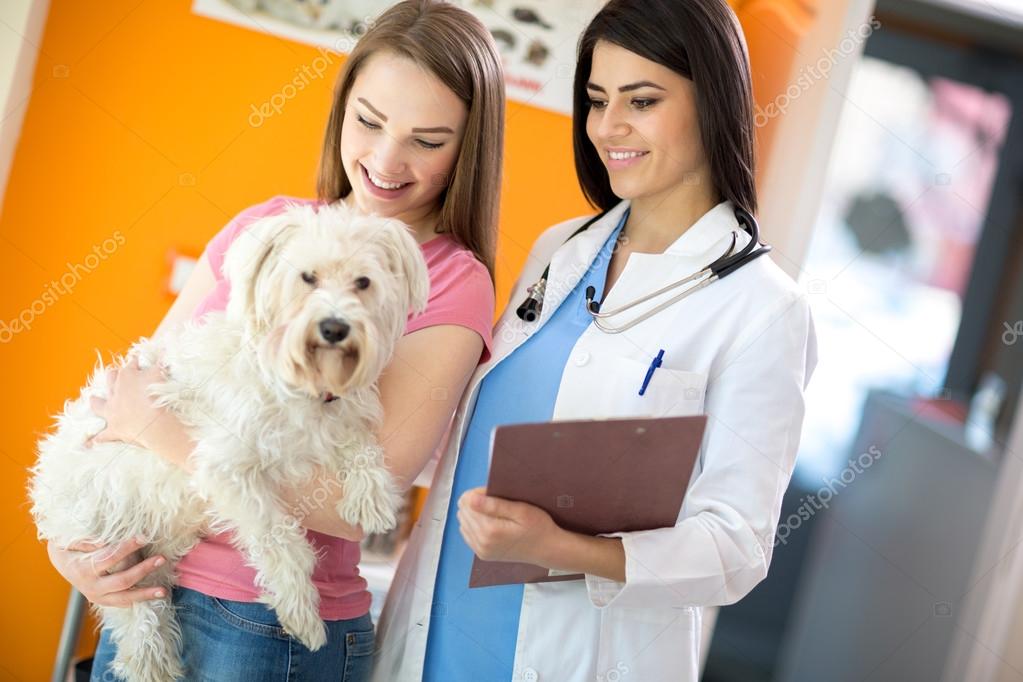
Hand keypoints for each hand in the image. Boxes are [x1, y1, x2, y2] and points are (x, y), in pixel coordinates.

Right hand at [46, 537, 166, 606]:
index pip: (109, 558)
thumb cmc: (69, 546)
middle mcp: (91, 587)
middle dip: (143, 570)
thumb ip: (87, 541)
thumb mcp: (71, 540)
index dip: (127, 548)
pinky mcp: (103, 601)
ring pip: (124, 598)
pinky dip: (138, 599)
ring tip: (163, 590)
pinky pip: (123, 602)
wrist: (62, 562)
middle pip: (122, 581)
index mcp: (83, 570)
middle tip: (161, 559)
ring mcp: (97, 597)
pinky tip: (154, 596)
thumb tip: (105, 541)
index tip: (143, 537)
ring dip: (145, 594)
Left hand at [86, 355, 169, 451]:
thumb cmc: (159, 396)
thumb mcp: (162, 374)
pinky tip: (89, 443)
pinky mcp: (114, 429)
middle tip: (114, 374)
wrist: (155, 423)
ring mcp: (113, 411)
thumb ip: (161, 363)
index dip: (135, 363)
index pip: (131, 365)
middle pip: (111, 380)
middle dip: (113, 376)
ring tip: (92, 400)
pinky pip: (102, 436)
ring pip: (99, 404)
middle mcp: (116, 392)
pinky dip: (96, 439)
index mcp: (128, 377)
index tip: (138, 361)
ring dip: (96, 402)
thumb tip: (164, 351)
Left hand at [456, 486, 562, 564]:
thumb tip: (470, 499)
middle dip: (475, 502)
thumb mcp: (521, 511)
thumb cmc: (538, 527)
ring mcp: (481, 550)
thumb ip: (495, 505)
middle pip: (463, 512)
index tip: (492, 492)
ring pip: (463, 522)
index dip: (478, 492)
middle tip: (495, 501)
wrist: (547, 549)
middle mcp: (482, 543)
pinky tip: (488, 522)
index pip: (468, 502)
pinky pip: (467, 534)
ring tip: (493, 512)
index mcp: (490, 530)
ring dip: (474, 513)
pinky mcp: (482, 554)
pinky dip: (474, 525)